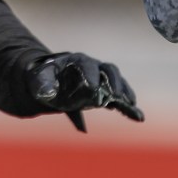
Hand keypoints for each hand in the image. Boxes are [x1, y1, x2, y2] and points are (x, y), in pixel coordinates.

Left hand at [26, 52, 143, 132]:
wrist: (48, 82)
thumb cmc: (43, 77)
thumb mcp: (38, 78)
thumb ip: (43, 83)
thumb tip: (49, 92)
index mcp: (78, 60)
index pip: (88, 65)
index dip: (91, 75)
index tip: (92, 88)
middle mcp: (94, 68)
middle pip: (109, 70)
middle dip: (113, 82)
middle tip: (114, 95)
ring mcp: (101, 80)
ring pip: (117, 82)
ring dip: (125, 92)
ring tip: (131, 104)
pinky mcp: (104, 94)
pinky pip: (119, 99)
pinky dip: (128, 107)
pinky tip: (138, 117)